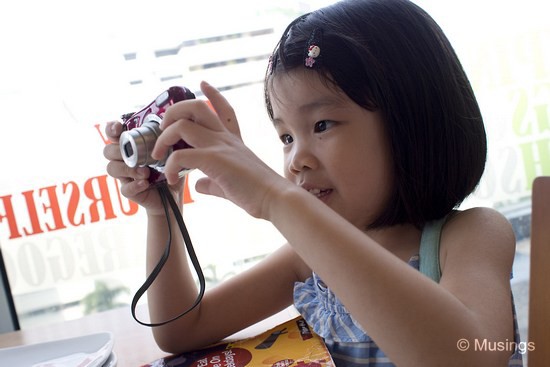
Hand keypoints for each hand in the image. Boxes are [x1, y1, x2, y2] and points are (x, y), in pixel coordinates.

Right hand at [103, 121, 183, 214]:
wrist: (173, 193)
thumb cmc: (169, 167)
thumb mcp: (171, 150)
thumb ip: (166, 138)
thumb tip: (169, 123)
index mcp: (131, 146)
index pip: (114, 134)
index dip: (111, 129)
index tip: (118, 129)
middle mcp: (124, 159)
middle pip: (108, 151)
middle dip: (118, 151)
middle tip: (134, 154)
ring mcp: (125, 175)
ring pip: (112, 168)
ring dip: (128, 169)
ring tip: (146, 172)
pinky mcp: (130, 191)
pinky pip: (125, 188)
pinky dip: (135, 185)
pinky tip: (145, 183)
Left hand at [153, 81, 288, 218]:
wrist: (274, 198)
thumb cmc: (258, 193)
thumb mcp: (230, 184)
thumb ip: (212, 182)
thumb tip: (199, 184)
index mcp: (233, 141)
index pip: (224, 110)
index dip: (212, 94)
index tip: (203, 83)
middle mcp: (225, 138)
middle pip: (196, 106)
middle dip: (173, 112)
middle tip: (164, 129)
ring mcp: (219, 146)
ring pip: (182, 124)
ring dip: (163, 138)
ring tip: (159, 155)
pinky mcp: (213, 159)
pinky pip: (180, 155)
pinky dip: (170, 166)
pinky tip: (171, 178)